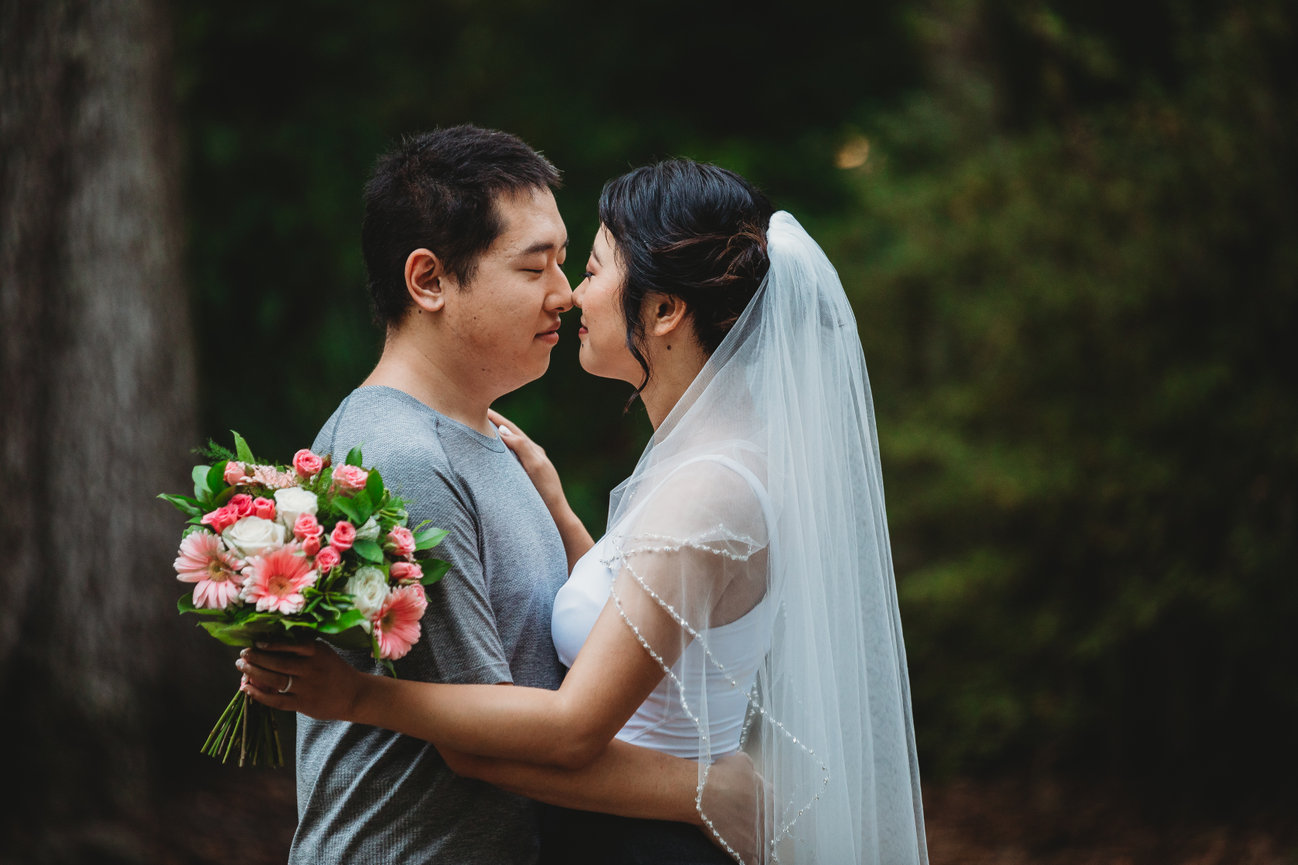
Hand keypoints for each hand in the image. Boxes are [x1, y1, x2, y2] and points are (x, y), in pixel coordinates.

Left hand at [236, 640, 361, 720]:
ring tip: (242, 667)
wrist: (355, 694)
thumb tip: (270, 644)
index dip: (271, 645)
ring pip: (275, 680)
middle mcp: (312, 668)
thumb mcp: (324, 653)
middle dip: (256, 658)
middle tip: (242, 655)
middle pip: (278, 663)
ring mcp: (307, 687)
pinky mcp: (303, 704)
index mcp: (318, 652)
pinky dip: (260, 695)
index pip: (290, 645)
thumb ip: (303, 649)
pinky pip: (277, 700)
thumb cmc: (335, 671)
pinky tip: (247, 689)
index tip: (255, 643)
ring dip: (254, 673)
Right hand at [487, 408, 565, 512]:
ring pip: (508, 447)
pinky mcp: (524, 478)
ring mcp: (528, 466)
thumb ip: (521, 446)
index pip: (511, 428)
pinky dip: (498, 453)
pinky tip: (489, 456)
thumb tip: (502, 430)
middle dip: (493, 424)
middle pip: (509, 435)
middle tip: (474, 415)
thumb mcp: (535, 465)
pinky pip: (508, 460)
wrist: (556, 515)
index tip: (480, 407)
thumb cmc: (547, 490)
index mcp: (533, 449)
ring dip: (494, 438)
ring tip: (478, 431)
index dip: (495, 418)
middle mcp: (531, 455)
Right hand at [699, 751, 766, 864]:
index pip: (775, 806)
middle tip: (750, 826)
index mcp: (769, 797)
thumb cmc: (720, 775)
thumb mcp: (740, 761)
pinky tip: (747, 859)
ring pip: (766, 845)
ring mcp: (759, 835)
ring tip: (748, 842)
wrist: (704, 793)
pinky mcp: (746, 850)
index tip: (755, 809)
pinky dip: (751, 860)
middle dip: (764, 826)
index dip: (765, 808)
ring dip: (760, 844)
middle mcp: (768, 817)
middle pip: (773, 826)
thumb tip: (751, 770)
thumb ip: (751, 768)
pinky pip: (755, 862)